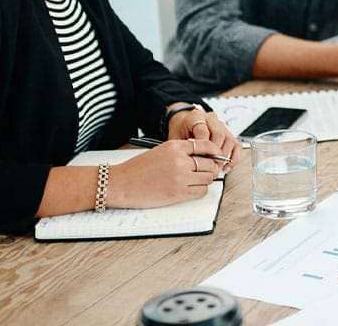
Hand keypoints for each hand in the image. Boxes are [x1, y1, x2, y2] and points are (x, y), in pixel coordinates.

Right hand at [109, 139, 223, 208]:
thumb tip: (201, 155)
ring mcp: (180, 177)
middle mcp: (180, 160)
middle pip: (209, 163)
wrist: (120, 184)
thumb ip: (180, 151)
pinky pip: (200, 191)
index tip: (217, 155)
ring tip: (198, 180)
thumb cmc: (137, 169)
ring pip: (207, 178)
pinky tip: (193, 189)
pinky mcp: (177, 193)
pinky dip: (200, 190)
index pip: (205, 145)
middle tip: (207, 171)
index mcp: (175, 147)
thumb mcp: (160, 151)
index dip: (215, 151)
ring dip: (206, 180)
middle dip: (211, 168)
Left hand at [167, 106, 239, 171]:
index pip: (203, 131)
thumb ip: (182, 147)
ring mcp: (221, 125)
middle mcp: (211, 119)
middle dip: (215, 153)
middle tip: (209, 167)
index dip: (201, 147)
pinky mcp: (228, 133)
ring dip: (224, 157)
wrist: (184, 124)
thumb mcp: (175, 137)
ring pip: (230, 140)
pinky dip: (233, 158)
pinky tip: (226, 167)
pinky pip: (236, 145)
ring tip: (216, 169)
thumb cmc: (180, 131)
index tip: (198, 159)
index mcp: (196, 117)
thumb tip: (190, 162)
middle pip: (219, 134)